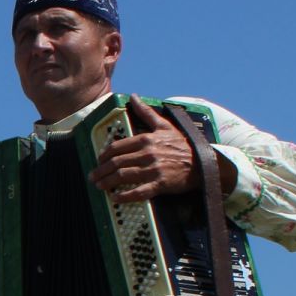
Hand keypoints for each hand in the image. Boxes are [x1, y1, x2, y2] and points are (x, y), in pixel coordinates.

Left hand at [90, 97, 234, 202]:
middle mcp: (148, 154)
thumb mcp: (165, 126)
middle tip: (93, 176)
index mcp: (146, 139)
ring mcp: (153, 170)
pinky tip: (114, 198)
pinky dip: (124, 196)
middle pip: (116, 163)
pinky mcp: (160, 184)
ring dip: (107, 182)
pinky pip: (138, 192)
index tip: (98, 161)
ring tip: (99, 186)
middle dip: (100, 171)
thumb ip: (147, 112)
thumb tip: (134, 97)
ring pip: (123, 176)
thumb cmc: (181, 145)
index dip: (103, 156)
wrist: (203, 163)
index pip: (116, 147)